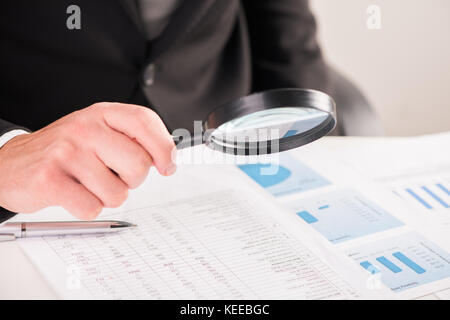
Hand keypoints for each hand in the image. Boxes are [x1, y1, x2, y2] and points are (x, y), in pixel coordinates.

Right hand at [0, 103, 175, 219]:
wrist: (14, 164)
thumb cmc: (65, 151)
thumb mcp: (98, 132)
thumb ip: (132, 139)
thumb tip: (168, 159)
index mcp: (101, 114)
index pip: (145, 121)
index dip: (164, 147)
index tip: (167, 166)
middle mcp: (85, 128)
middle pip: (139, 164)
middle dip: (133, 180)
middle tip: (114, 176)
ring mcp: (66, 153)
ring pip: (118, 193)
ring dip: (108, 196)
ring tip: (88, 183)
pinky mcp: (50, 180)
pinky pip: (92, 207)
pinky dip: (88, 208)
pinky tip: (74, 193)